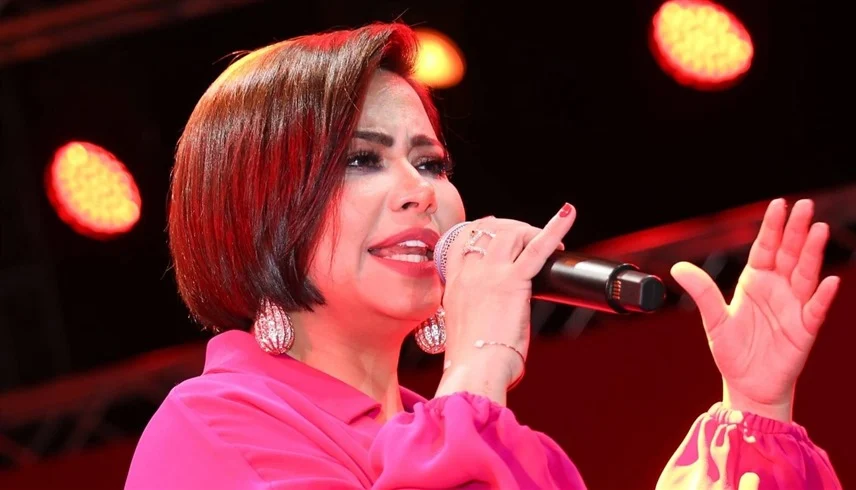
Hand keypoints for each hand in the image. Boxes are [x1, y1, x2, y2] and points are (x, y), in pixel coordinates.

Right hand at [434, 203, 574, 404]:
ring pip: (511, 233)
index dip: (482, 230)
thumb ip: (472, 311)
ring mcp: (489, 274)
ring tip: (548, 243)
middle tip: (531, 239)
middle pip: (490, 229)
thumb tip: (487, 315)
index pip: (463, 239)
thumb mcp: (461, 327)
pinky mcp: (512, 282)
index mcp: (455, 284)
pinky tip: (568, 214)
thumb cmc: (470, 360)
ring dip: (530, 231)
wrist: (474, 370)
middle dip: (514, 228)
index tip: (496, 231)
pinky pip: (537, 247)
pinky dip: (555, 228)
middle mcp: (469, 273)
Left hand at [670, 198, 839, 421]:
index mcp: (755, 281)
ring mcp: (793, 306)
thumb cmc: (733, 351)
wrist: (748, 385)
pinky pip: (815, 309)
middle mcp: (777, 289)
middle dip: (796, 230)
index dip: (772, 227)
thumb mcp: (714, 320)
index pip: (765, 247)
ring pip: (805, 274)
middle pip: (788, 254)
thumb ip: (702, 292)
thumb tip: (677, 267)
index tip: (780, 204)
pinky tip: (830, 281)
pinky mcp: (804, 329)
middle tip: (805, 206)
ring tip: (819, 230)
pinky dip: (822, 295)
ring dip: (812, 253)